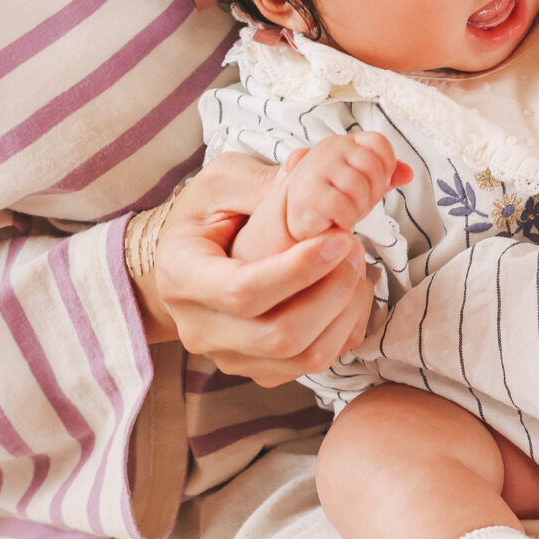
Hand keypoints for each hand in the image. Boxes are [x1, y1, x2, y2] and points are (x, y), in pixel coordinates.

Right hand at [137, 152, 381, 385]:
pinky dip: (343, 331)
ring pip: (302, 358)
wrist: (190, 260)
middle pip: (278, 335)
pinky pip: (312, 365)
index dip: (297, 272)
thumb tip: (304, 168)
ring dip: (344, 313)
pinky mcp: (257, 369)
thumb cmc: (205, 215)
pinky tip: (349, 293)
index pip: (241, 292)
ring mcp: (228, 356)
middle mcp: (199, 328)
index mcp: (181, 276)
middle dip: (332, 292)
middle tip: (354, 247)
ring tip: (357, 268)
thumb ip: (260, 182)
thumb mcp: (222, 184)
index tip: (339, 239)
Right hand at [246, 133, 408, 251]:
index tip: (374, 186)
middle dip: (372, 193)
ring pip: (360, 187)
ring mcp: (316, 168)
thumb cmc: (332, 203)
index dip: (385, 168)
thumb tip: (408, 173)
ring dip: (358, 209)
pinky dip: (346, 221)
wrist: (295, 223)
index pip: (379, 143)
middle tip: (356, 205)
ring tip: (344, 214)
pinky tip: (336, 223)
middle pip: (374, 167)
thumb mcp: (363, 185)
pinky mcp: (308, 193)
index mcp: (344, 143)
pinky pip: (344, 207)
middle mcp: (329, 149)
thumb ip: (385, 175)